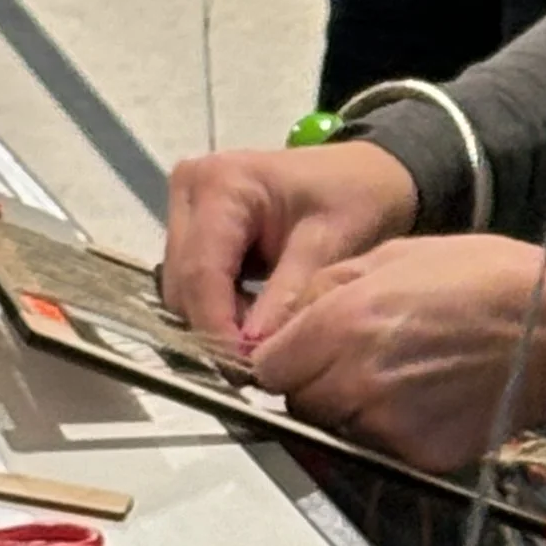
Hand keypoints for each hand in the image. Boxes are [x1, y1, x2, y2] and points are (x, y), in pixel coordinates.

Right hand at [161, 139, 420, 347]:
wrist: (363, 175)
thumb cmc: (354, 198)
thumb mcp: (328, 245)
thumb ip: (287, 297)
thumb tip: (252, 351)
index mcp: (220, 184)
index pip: (202, 271)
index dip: (217, 327)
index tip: (244, 370)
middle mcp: (189, 190)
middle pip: (183, 283)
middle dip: (217, 328)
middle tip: (262, 361)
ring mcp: (185, 208)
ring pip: (182, 288)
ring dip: (217, 321)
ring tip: (263, 340)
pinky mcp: (192, 227)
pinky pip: (193, 282)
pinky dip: (221, 307)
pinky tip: (255, 318)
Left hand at [242, 232, 545, 469]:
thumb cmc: (484, 278)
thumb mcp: (395, 255)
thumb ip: (328, 288)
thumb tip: (288, 320)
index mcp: (341, 326)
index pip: (268, 367)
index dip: (285, 357)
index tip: (305, 350)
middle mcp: (355, 384)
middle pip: (300, 402)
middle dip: (317, 383)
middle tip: (360, 358)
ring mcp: (387, 428)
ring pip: (338, 428)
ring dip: (353, 409)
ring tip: (402, 376)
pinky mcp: (419, 456)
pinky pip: (383, 447)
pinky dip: (396, 429)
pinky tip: (431, 398)